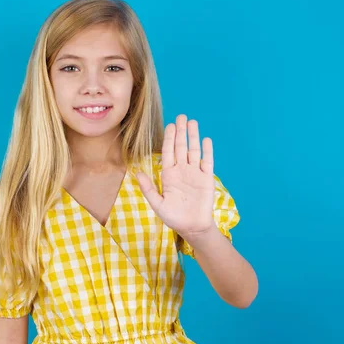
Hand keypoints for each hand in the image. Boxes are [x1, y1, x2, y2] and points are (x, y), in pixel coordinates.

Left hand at [136, 114, 215, 237]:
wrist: (192, 227)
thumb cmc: (173, 217)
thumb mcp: (157, 204)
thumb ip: (148, 188)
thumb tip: (137, 173)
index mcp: (169, 175)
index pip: (168, 152)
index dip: (169, 138)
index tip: (170, 125)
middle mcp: (182, 171)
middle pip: (181, 147)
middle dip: (181, 132)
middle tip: (181, 116)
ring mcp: (195, 173)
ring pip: (194, 151)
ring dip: (193, 137)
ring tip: (192, 122)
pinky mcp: (206, 179)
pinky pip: (207, 162)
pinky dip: (207, 151)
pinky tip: (205, 139)